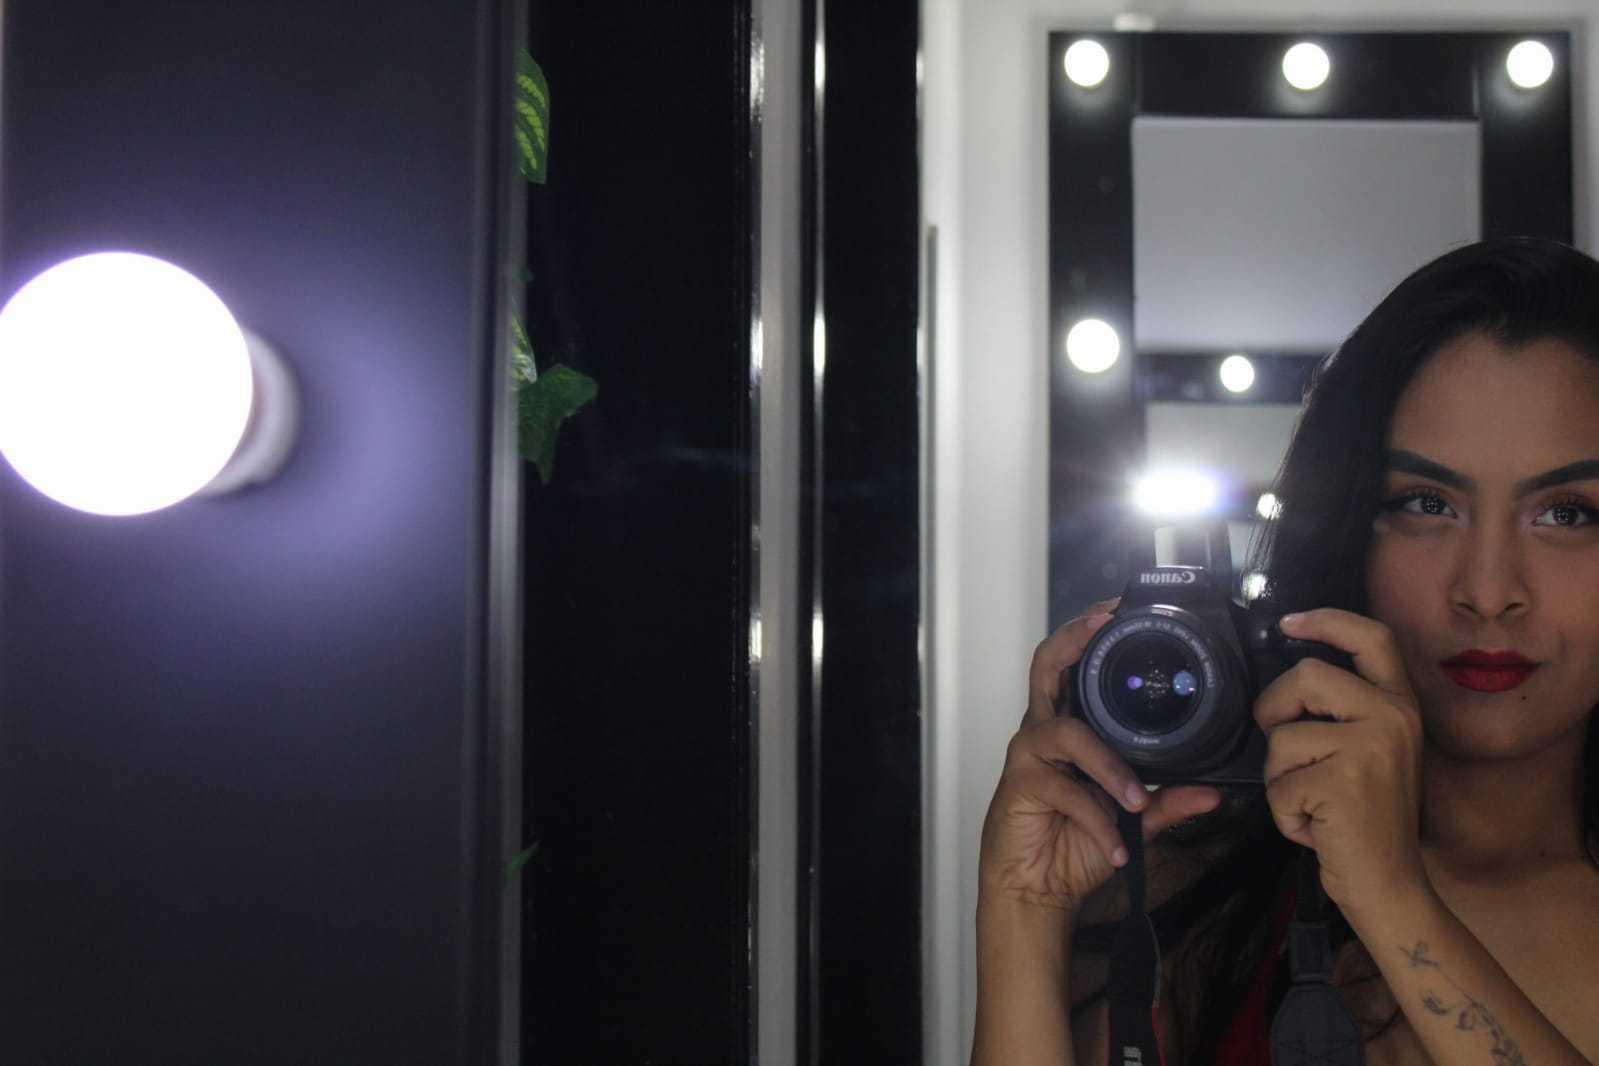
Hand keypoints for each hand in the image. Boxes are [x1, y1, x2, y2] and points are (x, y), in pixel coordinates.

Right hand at [977, 597, 1222, 914]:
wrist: (1035, 889)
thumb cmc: (1075, 844)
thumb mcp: (1132, 821)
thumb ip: (1166, 802)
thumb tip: (1213, 792)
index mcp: (1070, 727)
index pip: (1073, 665)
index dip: (1087, 632)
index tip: (1116, 609)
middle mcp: (1045, 730)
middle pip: (1047, 666)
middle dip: (1076, 640)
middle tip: (1103, 625)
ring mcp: (1028, 754)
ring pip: (1069, 733)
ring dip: (1109, 766)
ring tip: (1136, 802)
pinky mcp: (1019, 785)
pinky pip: (1067, 792)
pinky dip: (1098, 821)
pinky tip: (1117, 847)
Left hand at [1255, 608, 1429, 916]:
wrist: (1389, 884)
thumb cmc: (1366, 820)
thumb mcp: (1371, 753)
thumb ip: (1343, 713)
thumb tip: (1290, 684)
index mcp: (1401, 706)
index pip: (1373, 639)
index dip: (1329, 621)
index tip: (1289, 622)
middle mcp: (1393, 717)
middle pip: (1303, 676)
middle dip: (1274, 709)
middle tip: (1284, 751)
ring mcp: (1371, 747)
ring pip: (1281, 736)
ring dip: (1280, 777)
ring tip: (1313, 803)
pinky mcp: (1343, 781)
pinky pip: (1278, 783)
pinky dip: (1282, 812)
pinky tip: (1314, 828)